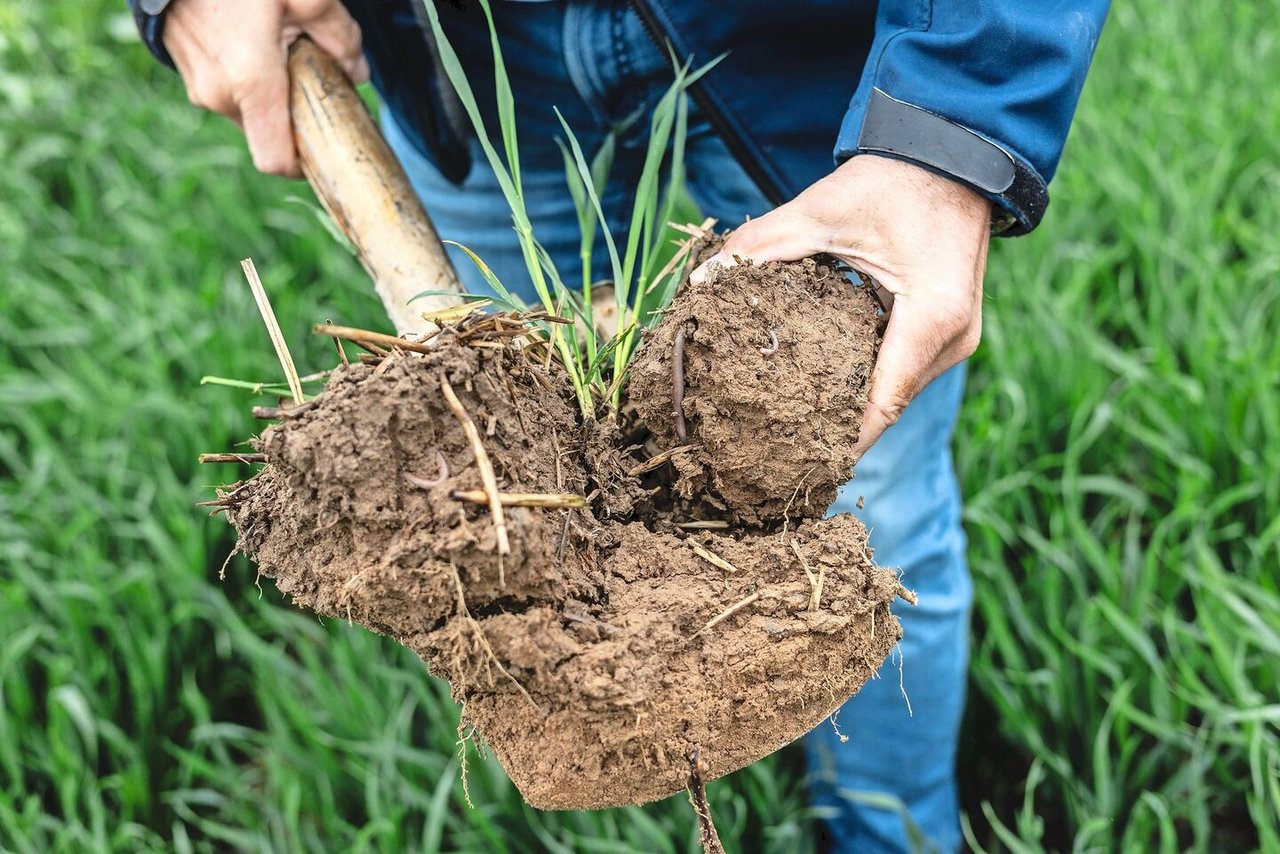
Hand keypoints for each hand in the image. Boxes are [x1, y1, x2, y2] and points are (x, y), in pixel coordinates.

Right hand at [163, 0, 368, 175]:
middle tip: (310, 69)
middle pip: (269, 131)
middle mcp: (219, 93)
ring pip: (249, 109)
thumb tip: (357, 73)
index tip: (322, 146)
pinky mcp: (185, 68)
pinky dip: (247, 76)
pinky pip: (227, 89)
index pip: (277, 161)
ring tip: (279, 44)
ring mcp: (197, 83)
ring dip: (271, 91)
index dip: (302, 165)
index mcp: (251, 83)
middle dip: (294, 110)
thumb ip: (341, 37)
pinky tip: (254, 38)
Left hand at [691, 155, 990, 459]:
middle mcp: (953, 339)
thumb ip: (762, 245)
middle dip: (834, 427)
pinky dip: (867, 376)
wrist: (955, 154)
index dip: (838, 443)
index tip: (796, 468)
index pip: (880, 406)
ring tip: (793, 425)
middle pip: (885, 404)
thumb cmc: (895, 179)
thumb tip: (704, 278)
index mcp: (930, 317)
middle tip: (779, 451)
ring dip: (850, 403)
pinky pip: (903, 369)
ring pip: (895, 390)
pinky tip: (823, 384)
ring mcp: (958, 338)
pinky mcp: (951, 331)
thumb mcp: (822, 210)